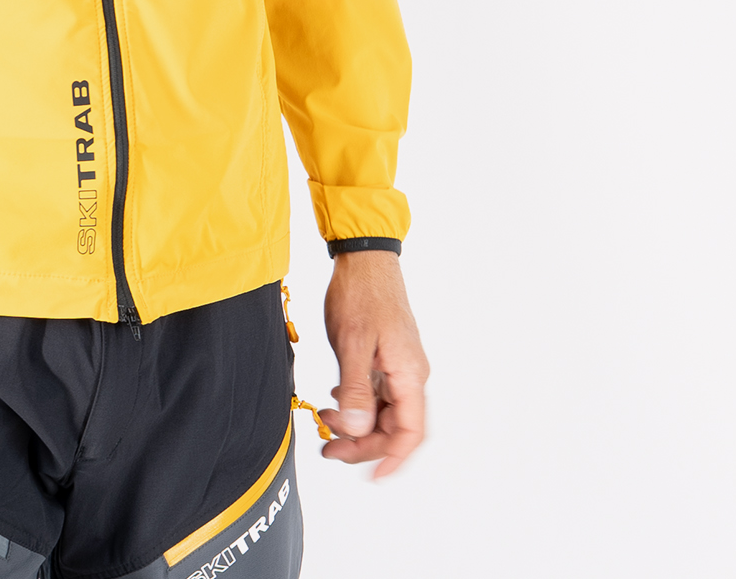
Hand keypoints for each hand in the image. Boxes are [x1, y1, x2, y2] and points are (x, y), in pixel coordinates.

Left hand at [318, 249, 428, 477]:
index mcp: (409, 374)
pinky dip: (357, 403)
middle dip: (363, 442)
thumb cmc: (362, 293)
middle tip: (329, 447)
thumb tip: (359, 428)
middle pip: (394, 425)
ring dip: (357, 423)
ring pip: (383, 410)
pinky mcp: (385, 356)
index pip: (409, 431)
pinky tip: (336, 399)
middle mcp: (409, 373)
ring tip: (326, 421)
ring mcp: (398, 365)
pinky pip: (376, 392)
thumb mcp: (353, 343)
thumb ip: (357, 389)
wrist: (364, 259)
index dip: (393, 457)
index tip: (373, 476)